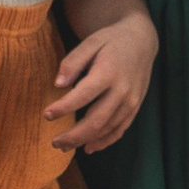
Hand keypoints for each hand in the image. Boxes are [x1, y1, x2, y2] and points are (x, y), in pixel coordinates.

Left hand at [45, 10, 157, 152]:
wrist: (141, 41)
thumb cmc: (110, 41)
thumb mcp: (90, 42)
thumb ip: (73, 62)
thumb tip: (58, 84)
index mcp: (108, 73)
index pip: (83, 95)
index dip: (64, 108)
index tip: (46, 115)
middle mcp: (122, 91)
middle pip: (96, 120)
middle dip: (74, 135)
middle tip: (54, 142)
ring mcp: (131, 102)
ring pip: (108, 128)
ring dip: (85, 141)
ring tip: (64, 146)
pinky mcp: (135, 107)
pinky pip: (120, 129)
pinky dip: (105, 141)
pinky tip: (89, 147)